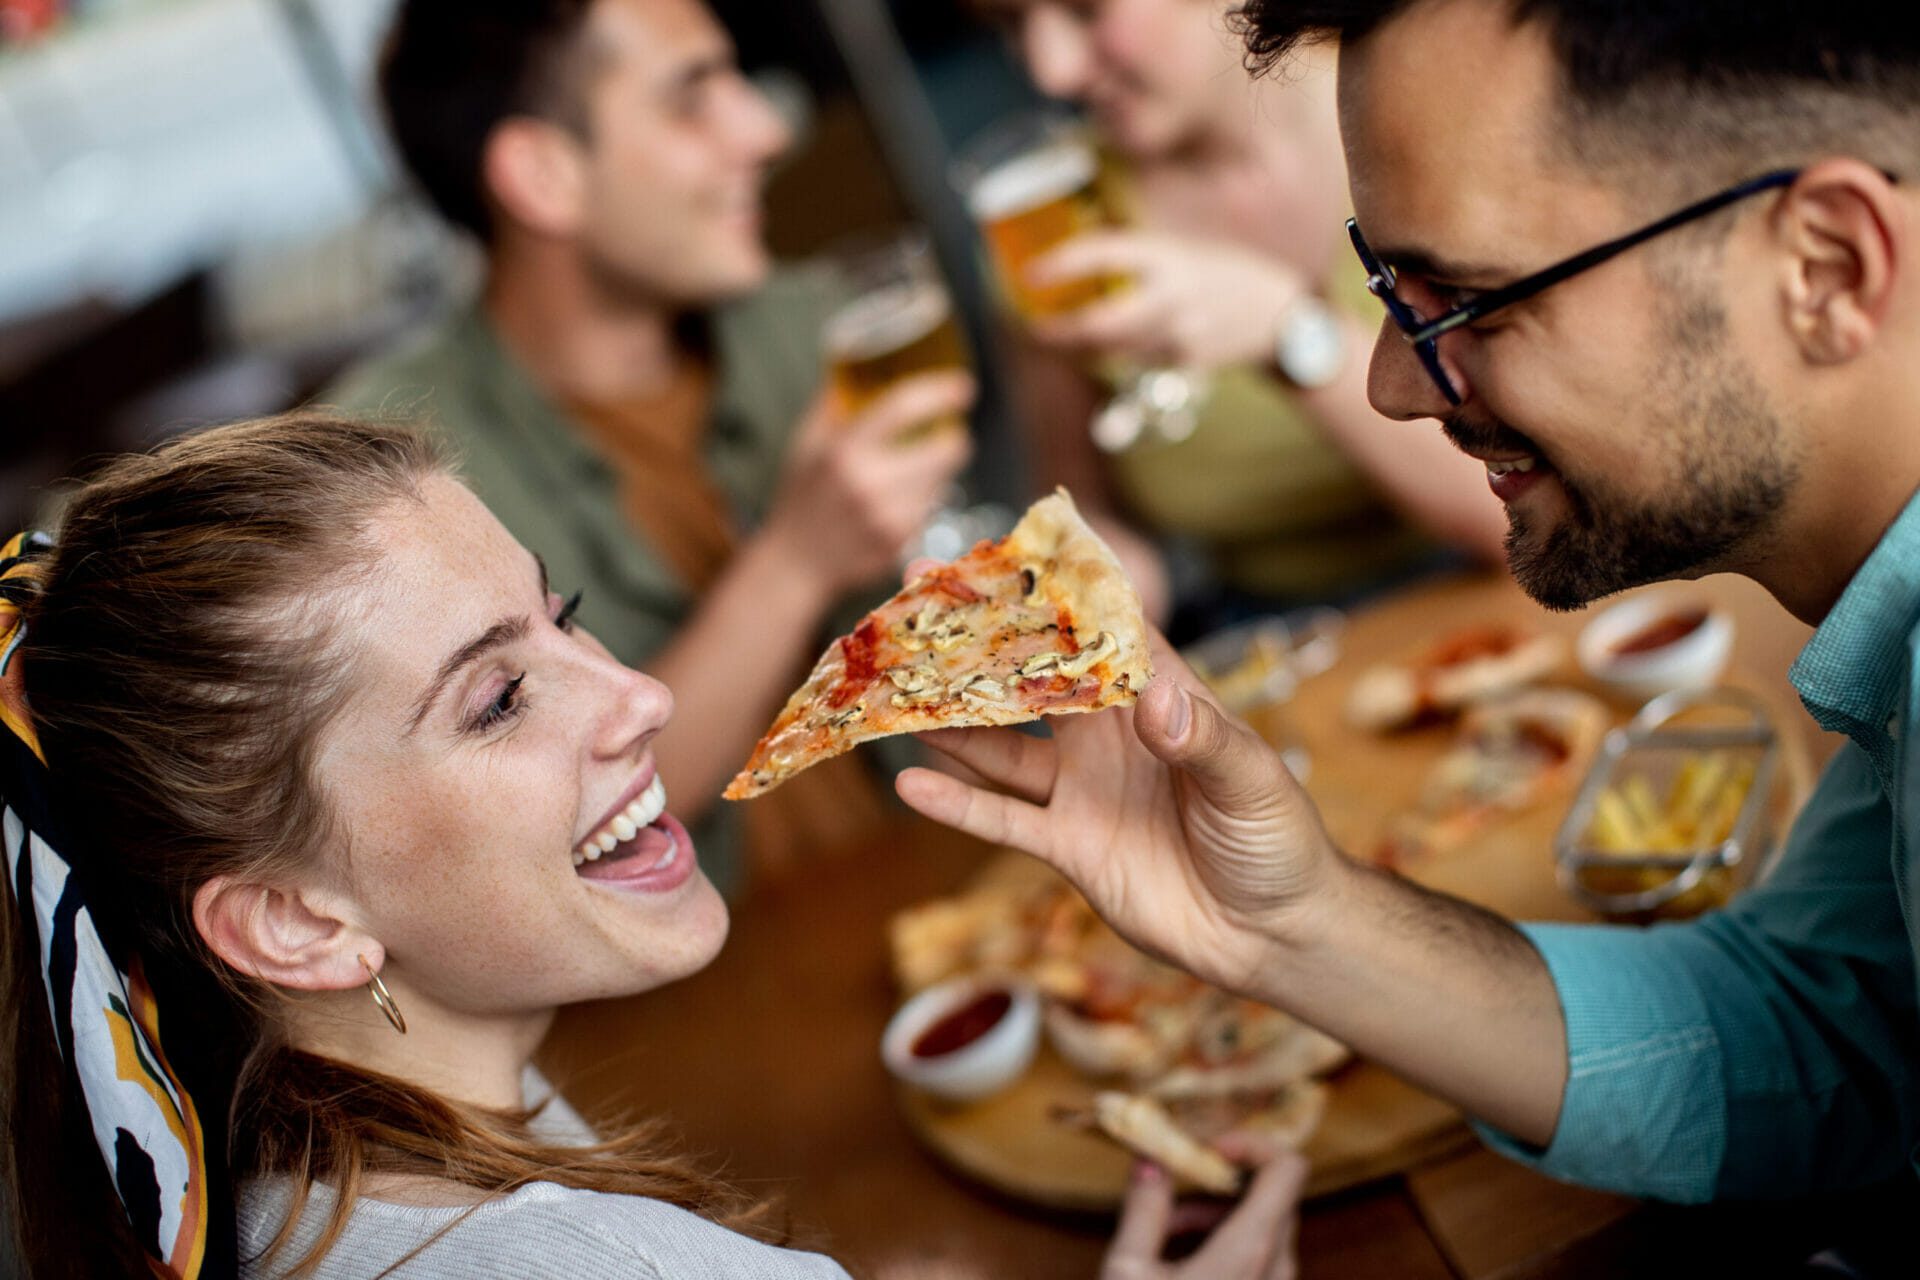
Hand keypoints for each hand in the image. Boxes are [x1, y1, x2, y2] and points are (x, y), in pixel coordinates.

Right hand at [762, 371, 973, 596]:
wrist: (795, 564)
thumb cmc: (800, 496)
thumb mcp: (806, 443)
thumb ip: (834, 403)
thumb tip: (859, 361)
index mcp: (843, 451)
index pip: (904, 407)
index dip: (941, 391)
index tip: (962, 384)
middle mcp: (870, 484)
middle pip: (947, 449)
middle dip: (956, 437)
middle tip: (951, 431)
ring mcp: (890, 518)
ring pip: (944, 481)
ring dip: (940, 469)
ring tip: (913, 468)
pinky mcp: (902, 542)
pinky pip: (931, 508)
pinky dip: (925, 497)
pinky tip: (898, 500)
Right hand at [893, 627, 1338, 995]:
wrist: (1272, 936)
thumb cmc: (1278, 840)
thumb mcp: (1251, 781)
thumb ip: (1203, 741)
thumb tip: (1155, 701)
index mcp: (1160, 697)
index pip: (1100, 630)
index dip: (1053, 592)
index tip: (1001, 556)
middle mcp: (1111, 734)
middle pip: (1034, 677)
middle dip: (979, 644)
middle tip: (917, 604)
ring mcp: (1084, 788)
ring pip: (1001, 745)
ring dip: (952, 719)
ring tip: (894, 689)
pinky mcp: (1068, 845)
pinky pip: (1002, 819)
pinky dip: (956, 804)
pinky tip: (909, 783)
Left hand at [1025, 231, 1307, 369]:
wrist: (1277, 315)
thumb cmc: (1219, 273)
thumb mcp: (1182, 249)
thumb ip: (1137, 257)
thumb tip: (1076, 260)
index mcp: (1169, 256)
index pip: (1105, 253)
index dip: (1063, 263)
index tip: (1030, 273)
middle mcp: (1173, 295)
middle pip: (1101, 322)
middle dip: (1061, 330)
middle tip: (1033, 327)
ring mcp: (1179, 334)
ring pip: (1112, 348)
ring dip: (1078, 346)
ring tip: (1055, 337)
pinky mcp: (1184, 362)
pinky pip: (1134, 360)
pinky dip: (1112, 354)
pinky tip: (1101, 347)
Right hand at [1101, 1143, 1307, 1279]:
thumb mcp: (1126, 1272)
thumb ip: (1143, 1208)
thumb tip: (1149, 1160)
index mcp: (1248, 1253)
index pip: (1289, 1169)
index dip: (1252, 1143)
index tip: (1205, 1149)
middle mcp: (1276, 1274)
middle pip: (1274, 1199)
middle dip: (1222, 1184)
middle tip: (1172, 1191)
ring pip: (1266, 1232)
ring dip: (1220, 1218)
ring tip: (1164, 1233)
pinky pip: (1260, 1263)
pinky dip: (1227, 1248)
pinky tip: (1178, 1266)